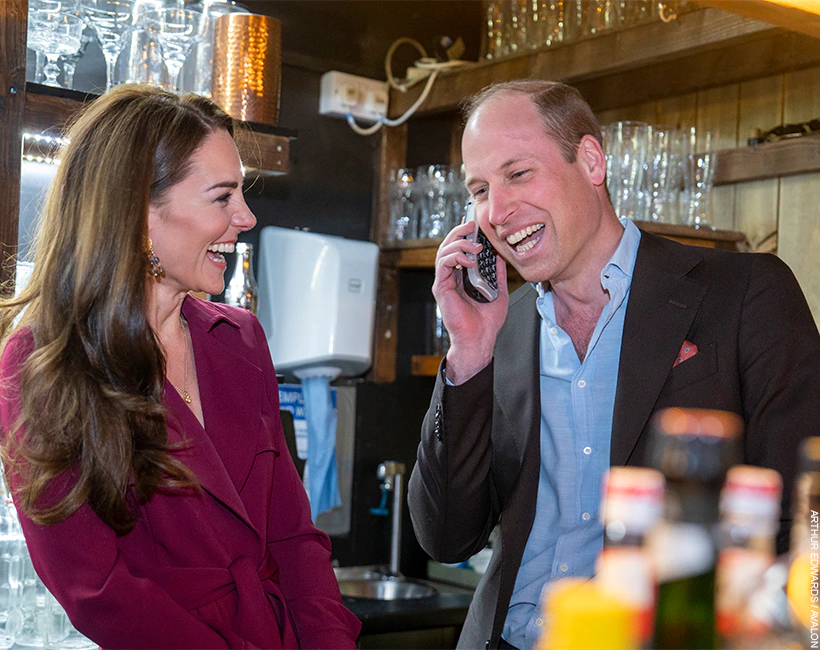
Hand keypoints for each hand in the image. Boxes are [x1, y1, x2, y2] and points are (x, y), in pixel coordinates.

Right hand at [432, 220, 508, 383]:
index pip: (459, 249)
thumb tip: (501, 252)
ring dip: (459, 244)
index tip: (475, 225)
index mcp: (462, 276)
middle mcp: (451, 277)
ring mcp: (444, 282)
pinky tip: (468, 260)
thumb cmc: (487, 320)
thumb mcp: (499, 289)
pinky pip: (443, 265)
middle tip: (472, 225)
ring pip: (443, 252)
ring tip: (475, 245)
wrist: (480, 338)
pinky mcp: (441, 288)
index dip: (465, 234)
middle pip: (448, 246)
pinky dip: (454, 257)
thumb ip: (498, 271)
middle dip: (459, 232)